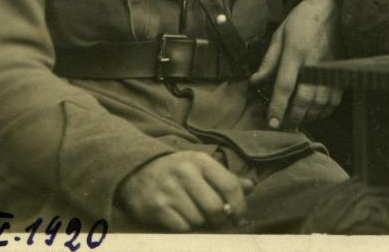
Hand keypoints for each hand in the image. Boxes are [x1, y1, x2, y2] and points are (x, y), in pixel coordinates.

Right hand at [117, 151, 253, 230]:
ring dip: (201, 223)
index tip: (239, 217)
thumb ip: (226, 178)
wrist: (137, 170)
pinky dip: (186, 228)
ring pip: (198, 220)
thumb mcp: (201, 166)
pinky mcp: (155, 207)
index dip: (240, 206)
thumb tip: (251, 187)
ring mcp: (168, 191)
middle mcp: (185, 173)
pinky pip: (181, 228)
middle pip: (215, 208)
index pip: (230, 185)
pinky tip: (182, 219)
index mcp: (200, 161)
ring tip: (196, 215)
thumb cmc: (177, 170)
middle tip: (218, 221)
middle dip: (220, 219)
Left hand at [250, 0, 342, 129]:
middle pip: (304, 99)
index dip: (277, 107)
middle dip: (293, 117)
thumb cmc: (300, 21)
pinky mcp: (340, 70)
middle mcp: (314, 63)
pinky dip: (324, 110)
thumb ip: (268, 62)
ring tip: (297, 120)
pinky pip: (334, 98)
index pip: (285, 86)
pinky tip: (315, 112)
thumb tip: (255, 83)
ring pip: (320, 102)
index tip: (272, 123)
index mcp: (295, 53)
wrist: (328, 7)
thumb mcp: (279, 37)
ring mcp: (330, 68)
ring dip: (308, 116)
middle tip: (283, 126)